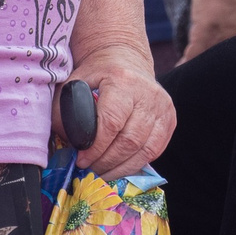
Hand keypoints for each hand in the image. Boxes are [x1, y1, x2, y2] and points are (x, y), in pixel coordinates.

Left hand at [60, 42, 175, 176]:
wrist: (127, 61)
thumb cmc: (98, 75)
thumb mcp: (75, 84)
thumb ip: (65, 110)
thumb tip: (67, 142)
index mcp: (123, 81)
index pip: (112, 122)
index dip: (96, 147)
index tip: (81, 160)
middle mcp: (148, 93)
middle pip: (129, 140)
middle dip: (107, 161)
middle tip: (90, 170)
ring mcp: (162, 107)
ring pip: (145, 149)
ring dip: (121, 168)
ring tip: (103, 173)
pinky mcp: (170, 118)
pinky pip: (155, 150)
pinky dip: (137, 163)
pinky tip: (120, 167)